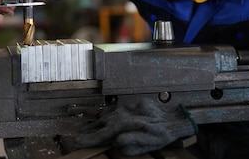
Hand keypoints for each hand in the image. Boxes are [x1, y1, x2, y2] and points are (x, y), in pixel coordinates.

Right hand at [74, 98, 196, 155]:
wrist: (171, 118)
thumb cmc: (160, 134)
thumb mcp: (149, 143)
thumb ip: (130, 143)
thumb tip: (114, 142)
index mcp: (125, 125)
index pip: (102, 134)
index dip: (89, 139)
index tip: (77, 142)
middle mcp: (121, 115)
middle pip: (100, 124)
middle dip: (87, 132)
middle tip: (76, 139)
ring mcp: (123, 108)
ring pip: (104, 116)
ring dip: (94, 124)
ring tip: (84, 132)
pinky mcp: (127, 105)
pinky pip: (111, 110)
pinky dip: (103, 116)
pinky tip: (99, 120)